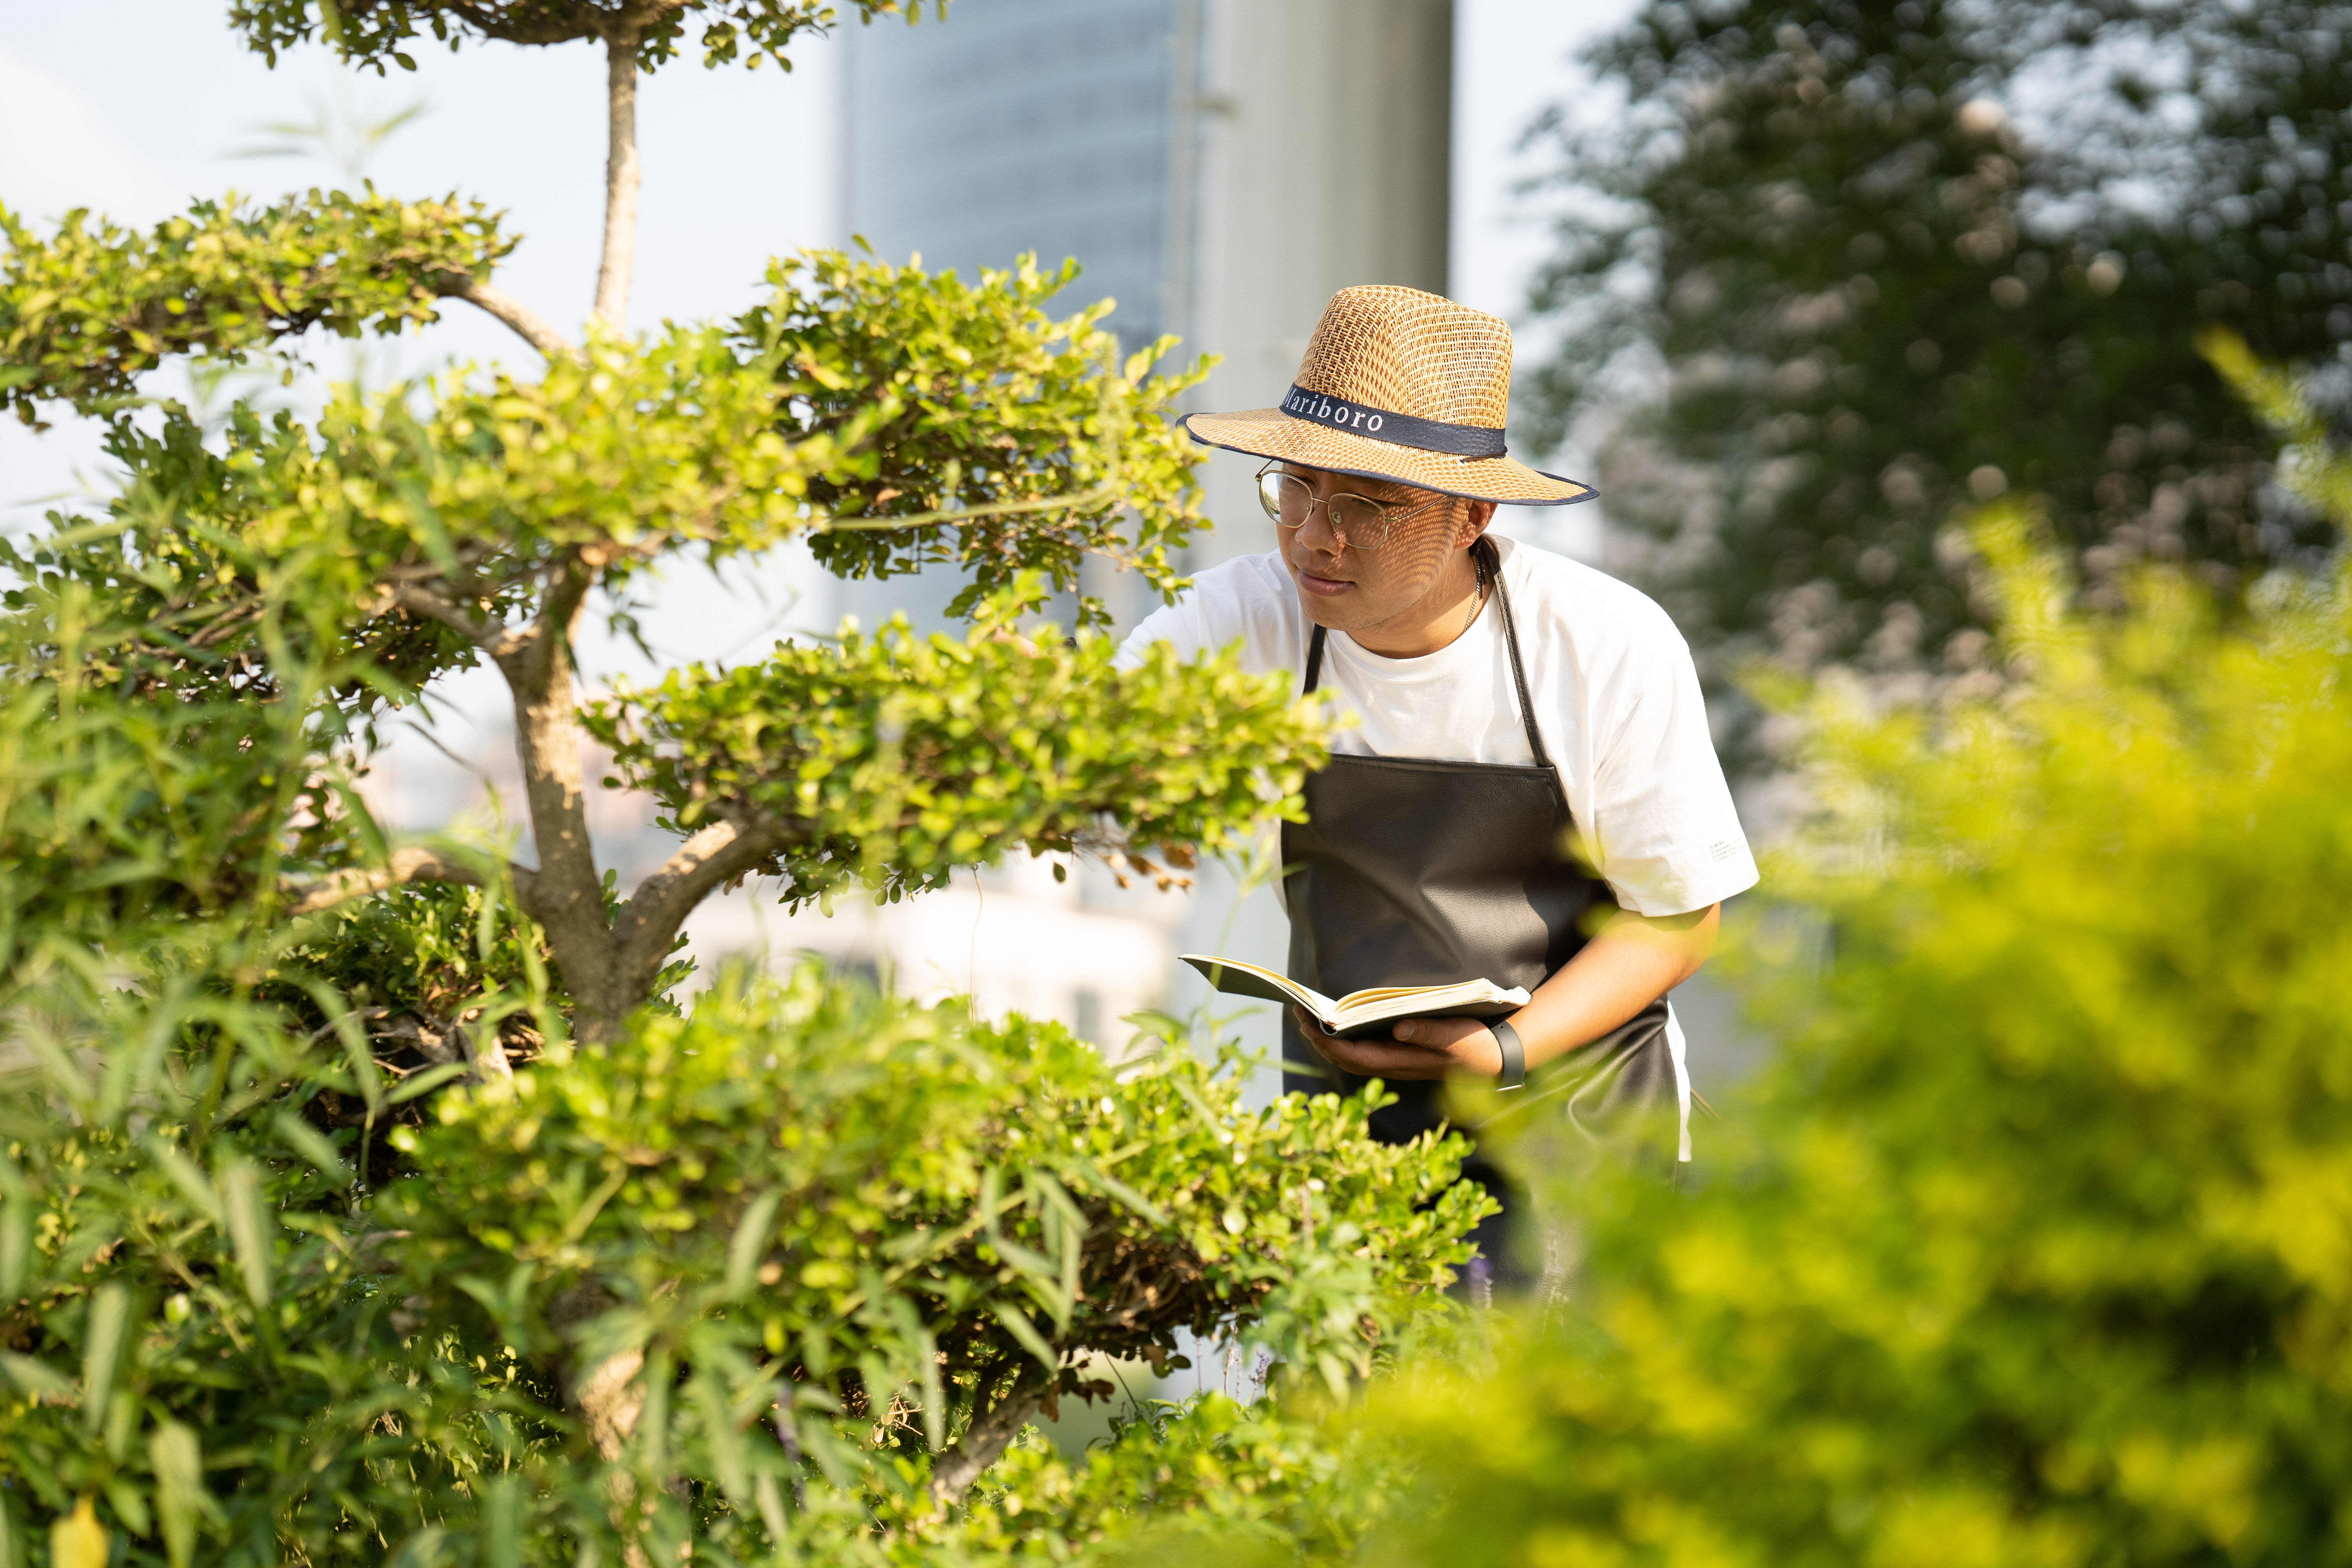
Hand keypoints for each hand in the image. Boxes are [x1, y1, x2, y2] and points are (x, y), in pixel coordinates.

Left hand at [1292, 1006, 1503, 1081]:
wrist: (1498, 1060)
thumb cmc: (1478, 1047)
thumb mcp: (1455, 1037)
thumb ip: (1427, 1032)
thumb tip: (1397, 1028)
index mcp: (1403, 1062)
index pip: (1354, 1056)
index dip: (1327, 1042)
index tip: (1309, 1021)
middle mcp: (1394, 1065)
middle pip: (1345, 1058)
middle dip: (1318, 1039)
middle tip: (1297, 1011)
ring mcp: (1396, 1061)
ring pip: (1352, 1056)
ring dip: (1328, 1039)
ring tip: (1309, 1015)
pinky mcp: (1402, 1054)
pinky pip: (1364, 1050)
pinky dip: (1345, 1038)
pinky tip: (1338, 1022)